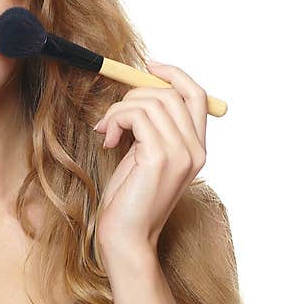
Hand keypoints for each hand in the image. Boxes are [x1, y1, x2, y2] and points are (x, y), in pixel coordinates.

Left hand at [92, 60, 208, 264]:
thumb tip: (136, 94)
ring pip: (150, 101)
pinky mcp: (159, 157)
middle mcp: (195, 150)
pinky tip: (108, 140)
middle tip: (112, 117)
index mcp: (196, 148)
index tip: (148, 65)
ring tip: (107, 132)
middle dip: (134, 94)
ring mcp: (181, 153)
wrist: (127, 237)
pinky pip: (136, 116)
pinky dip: (116, 120)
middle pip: (171, 93)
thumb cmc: (130, 200)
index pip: (196, 95)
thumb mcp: (144, 157)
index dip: (173, 73)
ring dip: (119, 110)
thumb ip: (150, 129)